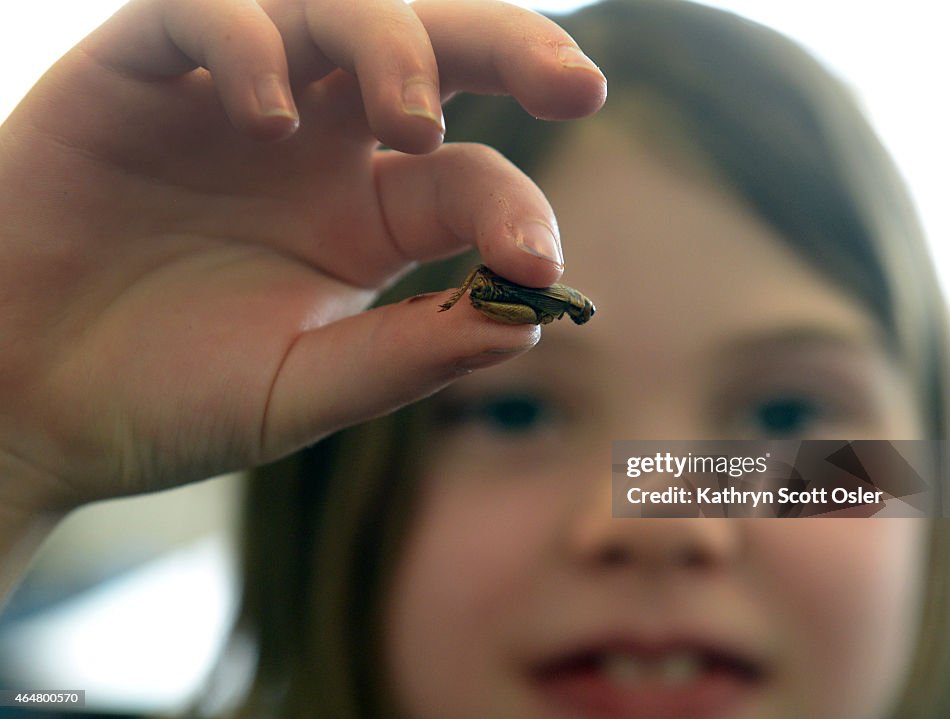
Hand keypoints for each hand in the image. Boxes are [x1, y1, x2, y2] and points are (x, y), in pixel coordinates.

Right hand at [0, 0, 605, 509]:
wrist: (27, 402)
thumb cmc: (167, 398)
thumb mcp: (304, 390)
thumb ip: (410, 354)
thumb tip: (529, 319)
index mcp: (368, 217)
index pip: (473, 179)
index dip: (519, 210)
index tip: (539, 263)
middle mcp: (318, 143)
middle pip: (434, 50)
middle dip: (512, 48)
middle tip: (573, 82)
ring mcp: (234, 99)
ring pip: (331, 4)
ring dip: (390, 42)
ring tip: (410, 118)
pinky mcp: (140, 73)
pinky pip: (202, 12)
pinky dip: (248, 40)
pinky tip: (272, 113)